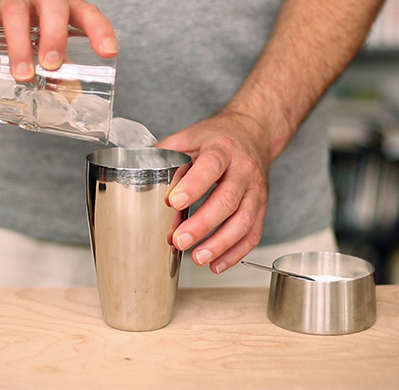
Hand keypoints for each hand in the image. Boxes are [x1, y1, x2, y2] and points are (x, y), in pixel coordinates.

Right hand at [0, 0, 117, 80]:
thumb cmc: (12, 15)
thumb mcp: (36, 31)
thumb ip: (52, 59)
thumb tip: (67, 93)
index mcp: (56, 3)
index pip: (85, 10)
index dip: (99, 29)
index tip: (108, 51)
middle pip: (52, 1)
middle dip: (55, 35)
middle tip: (51, 65)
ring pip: (15, 12)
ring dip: (20, 46)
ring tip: (22, 74)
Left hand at [157, 110, 276, 273]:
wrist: (253, 133)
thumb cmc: (217, 138)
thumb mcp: (190, 136)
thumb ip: (166, 155)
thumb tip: (137, 174)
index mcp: (222, 148)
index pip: (211, 166)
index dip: (194, 185)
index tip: (174, 203)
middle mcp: (243, 169)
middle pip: (227, 199)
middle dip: (203, 224)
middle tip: (180, 240)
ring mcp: (255, 190)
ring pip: (244, 220)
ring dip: (221, 243)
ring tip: (198, 257)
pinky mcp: (261, 207)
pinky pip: (253, 234)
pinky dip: (236, 253)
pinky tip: (216, 264)